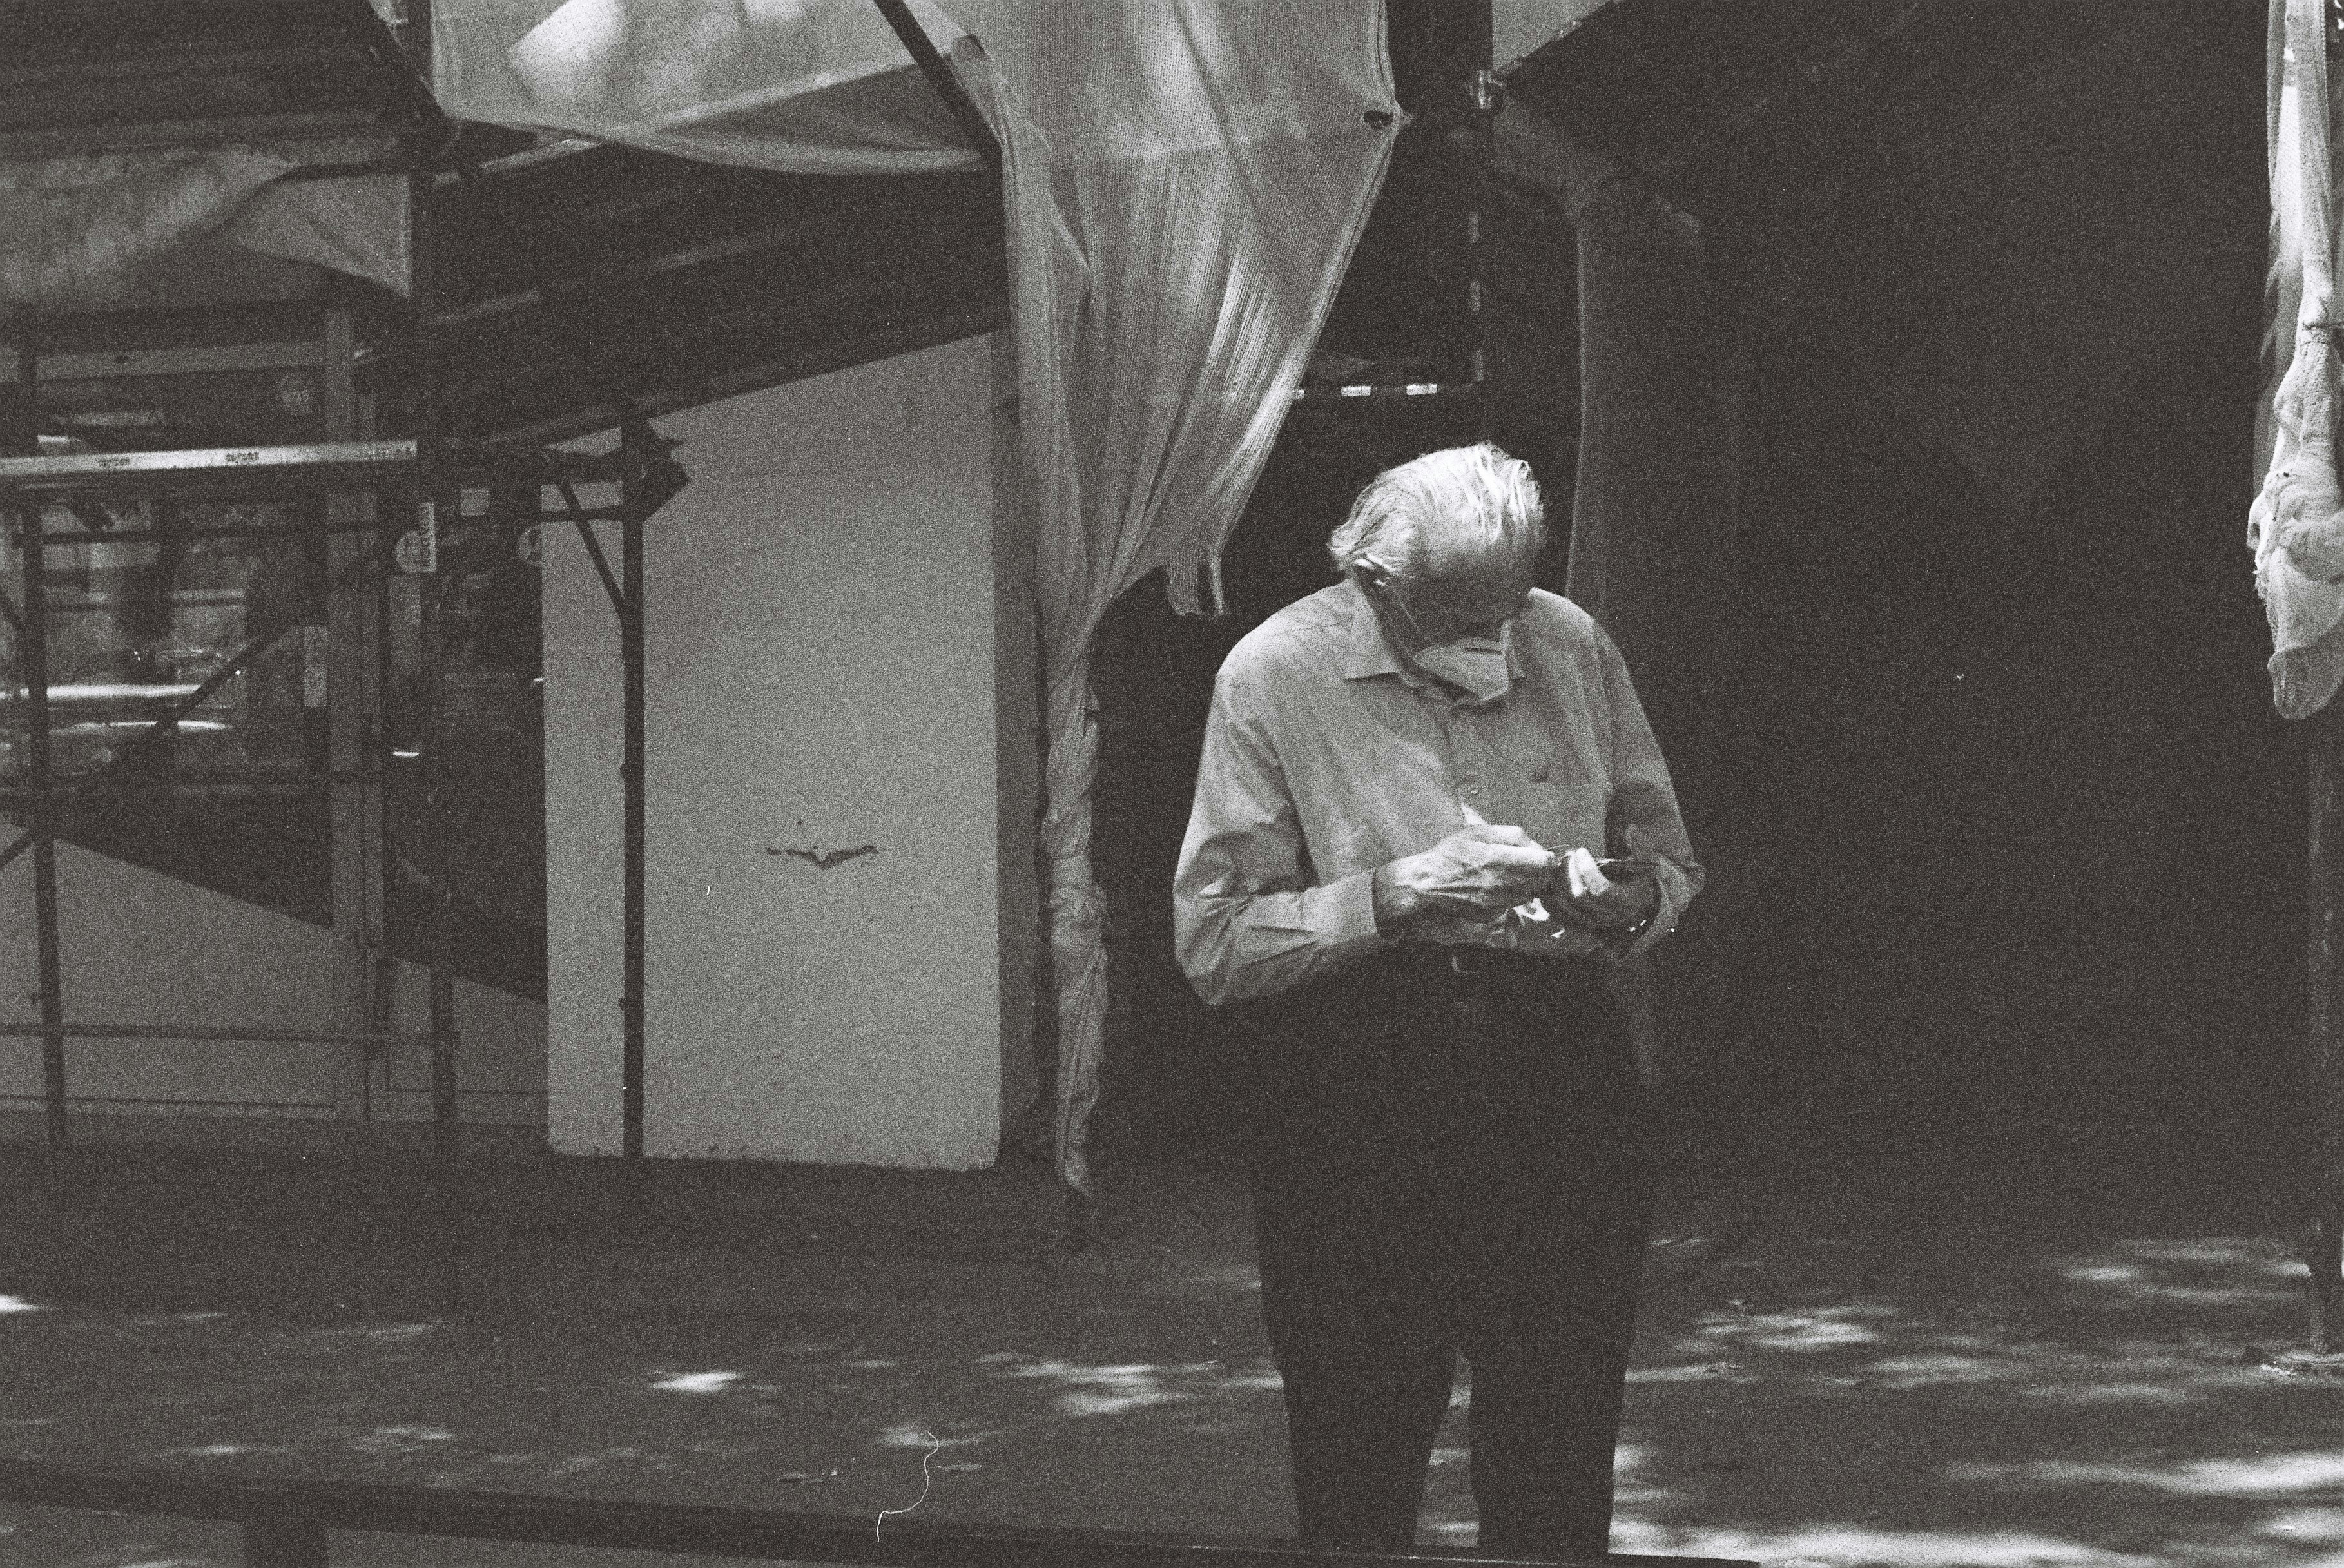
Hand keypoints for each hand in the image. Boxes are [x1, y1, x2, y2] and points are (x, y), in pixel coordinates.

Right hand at [1373, 825, 1558, 935]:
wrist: (1425, 885)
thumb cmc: (1449, 855)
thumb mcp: (1477, 832)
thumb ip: (1511, 835)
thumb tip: (1536, 846)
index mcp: (1497, 858)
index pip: (1543, 862)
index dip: (1546, 858)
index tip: (1541, 856)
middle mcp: (1500, 883)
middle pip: (1541, 880)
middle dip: (1539, 872)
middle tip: (1529, 866)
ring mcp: (1496, 902)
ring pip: (1529, 894)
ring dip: (1527, 885)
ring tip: (1511, 875)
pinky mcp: (1491, 915)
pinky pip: (1514, 904)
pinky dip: (1513, 896)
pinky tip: (1499, 887)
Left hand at [1553, 847, 1659, 930]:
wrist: (1638, 906)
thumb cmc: (1640, 881)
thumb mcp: (1647, 864)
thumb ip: (1642, 847)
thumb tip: (1632, 829)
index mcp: (1624, 901)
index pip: (1600, 891)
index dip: (1587, 870)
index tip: (1582, 851)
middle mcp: (1607, 915)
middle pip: (1579, 897)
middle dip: (1570, 872)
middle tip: (1568, 855)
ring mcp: (1592, 922)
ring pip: (1565, 906)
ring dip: (1558, 882)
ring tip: (1560, 864)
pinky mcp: (1579, 923)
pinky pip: (1559, 913)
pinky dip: (1552, 896)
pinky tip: (1553, 878)